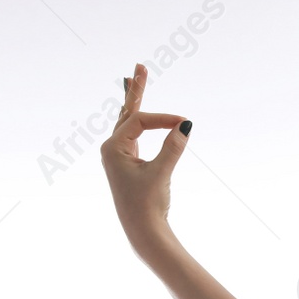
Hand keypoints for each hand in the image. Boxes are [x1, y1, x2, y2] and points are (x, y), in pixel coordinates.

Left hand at [101, 63, 189, 252]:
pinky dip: (141, 122)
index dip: (163, 118)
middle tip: (139, 66)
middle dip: (136, 89)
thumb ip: (172, 148)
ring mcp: (120, 156)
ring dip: (134, 101)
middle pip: (127, 112)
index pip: (140, 121)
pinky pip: (135, 135)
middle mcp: (113, 149)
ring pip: (130, 122)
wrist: (144, 232)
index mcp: (113, 148)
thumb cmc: (148, 205)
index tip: (184, 123)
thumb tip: (185, 125)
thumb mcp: (161, 174)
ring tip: (135, 79)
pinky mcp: (130, 165)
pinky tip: (140, 114)